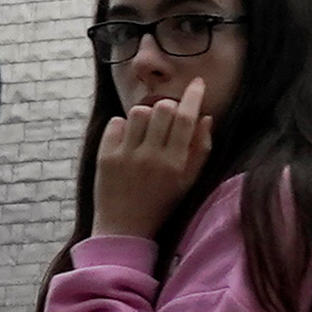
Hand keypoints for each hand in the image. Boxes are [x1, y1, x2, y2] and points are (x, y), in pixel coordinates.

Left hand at [91, 90, 212, 241]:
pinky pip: (117, 122)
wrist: (124, 228)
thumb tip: (206, 117)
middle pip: (163, 108)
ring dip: (145, 115)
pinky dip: (123, 126)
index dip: (193, 96)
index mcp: (175, 164)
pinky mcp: (105, 156)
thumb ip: (201, 149)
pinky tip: (128, 141)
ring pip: (138, 111)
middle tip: (166, 120)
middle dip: (168, 107)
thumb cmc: (161, 203)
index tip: (197, 83)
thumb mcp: (188, 181)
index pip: (186, 118)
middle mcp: (151, 158)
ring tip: (145, 132)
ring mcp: (126, 156)